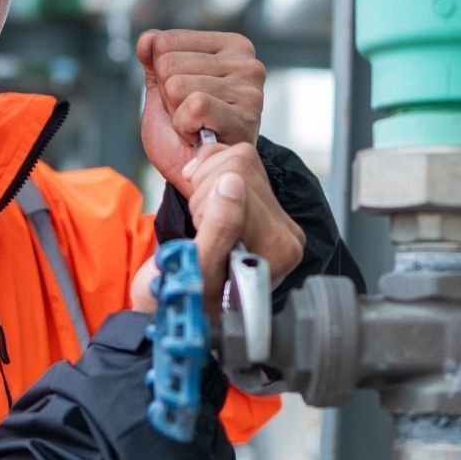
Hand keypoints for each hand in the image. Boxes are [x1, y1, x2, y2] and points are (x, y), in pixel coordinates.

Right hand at [129, 143, 304, 312]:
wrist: (176, 303)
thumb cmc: (185, 297)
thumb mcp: (197, 271)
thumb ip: (218, 230)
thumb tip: (231, 183)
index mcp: (279, 248)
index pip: (240, 182)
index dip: (206, 202)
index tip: (200, 235)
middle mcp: (285, 231)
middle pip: (241, 164)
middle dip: (204, 194)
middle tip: (199, 230)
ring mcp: (272, 214)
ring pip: (235, 156)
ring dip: (203, 186)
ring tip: (202, 225)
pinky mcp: (256, 198)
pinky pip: (231, 156)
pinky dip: (205, 175)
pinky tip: (205, 207)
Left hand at [138, 30, 264, 191]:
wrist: (200, 178)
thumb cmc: (186, 136)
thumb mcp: (162, 92)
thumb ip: (154, 62)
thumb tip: (146, 39)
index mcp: (229, 47)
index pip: (165, 40)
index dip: (161, 75)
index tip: (183, 97)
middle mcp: (246, 62)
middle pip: (168, 62)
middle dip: (167, 96)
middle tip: (189, 116)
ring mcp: (249, 88)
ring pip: (176, 85)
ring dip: (176, 114)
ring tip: (196, 126)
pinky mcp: (246, 115)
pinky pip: (193, 105)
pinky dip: (185, 125)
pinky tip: (200, 135)